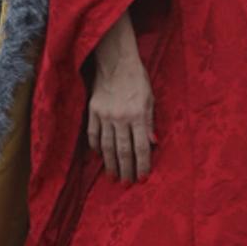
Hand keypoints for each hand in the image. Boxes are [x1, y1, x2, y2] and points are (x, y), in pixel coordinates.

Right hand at [87, 23, 154, 182]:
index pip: (141, 147)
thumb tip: (153, 143)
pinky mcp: (93, 111)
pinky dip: (95, 147)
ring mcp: (105, 115)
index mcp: (138, 115)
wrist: (116, 61)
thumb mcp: (150, 98)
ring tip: (113, 177)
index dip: (142, 164)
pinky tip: (98, 156)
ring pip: (107, 146)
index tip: (142, 178)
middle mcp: (121, 118)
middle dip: (126, 170)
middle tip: (127, 184)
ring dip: (110, 164)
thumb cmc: (137, 78)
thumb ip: (150, 122)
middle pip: (123, 151)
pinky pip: (93, 134)